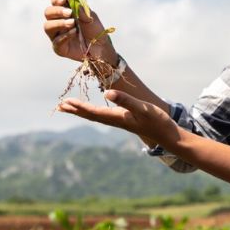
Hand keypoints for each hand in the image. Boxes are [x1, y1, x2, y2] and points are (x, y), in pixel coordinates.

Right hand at [43, 0, 115, 62]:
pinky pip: (56, 41)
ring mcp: (57, 35)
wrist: (101, 47)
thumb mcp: (91, 18)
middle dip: (57, 11)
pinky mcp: (59, 48)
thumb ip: (82, 10)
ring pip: (48, 26)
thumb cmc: (95, 30)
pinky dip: (64, 36)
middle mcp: (58, 22)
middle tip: (69, 12)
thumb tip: (74, 1)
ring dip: (59, 23)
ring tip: (72, 23)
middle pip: (48, 13)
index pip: (55, 3)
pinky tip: (74, 33)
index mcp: (65, 12)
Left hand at [57, 90, 177, 147]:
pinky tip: (95, 111)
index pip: (94, 112)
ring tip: (71, 108)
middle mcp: (117, 121)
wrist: (169, 136)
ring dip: (83, 112)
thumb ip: (126, 100)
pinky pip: (105, 116)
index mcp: (118, 117)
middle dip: (76, 110)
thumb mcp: (142, 108)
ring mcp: (121, 121)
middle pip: (91, 116)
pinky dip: (95, 112)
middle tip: (60, 106)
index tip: (65, 103)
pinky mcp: (127, 121)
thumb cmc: (157, 121)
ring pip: (97, 117)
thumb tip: (107, 93)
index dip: (79, 107)